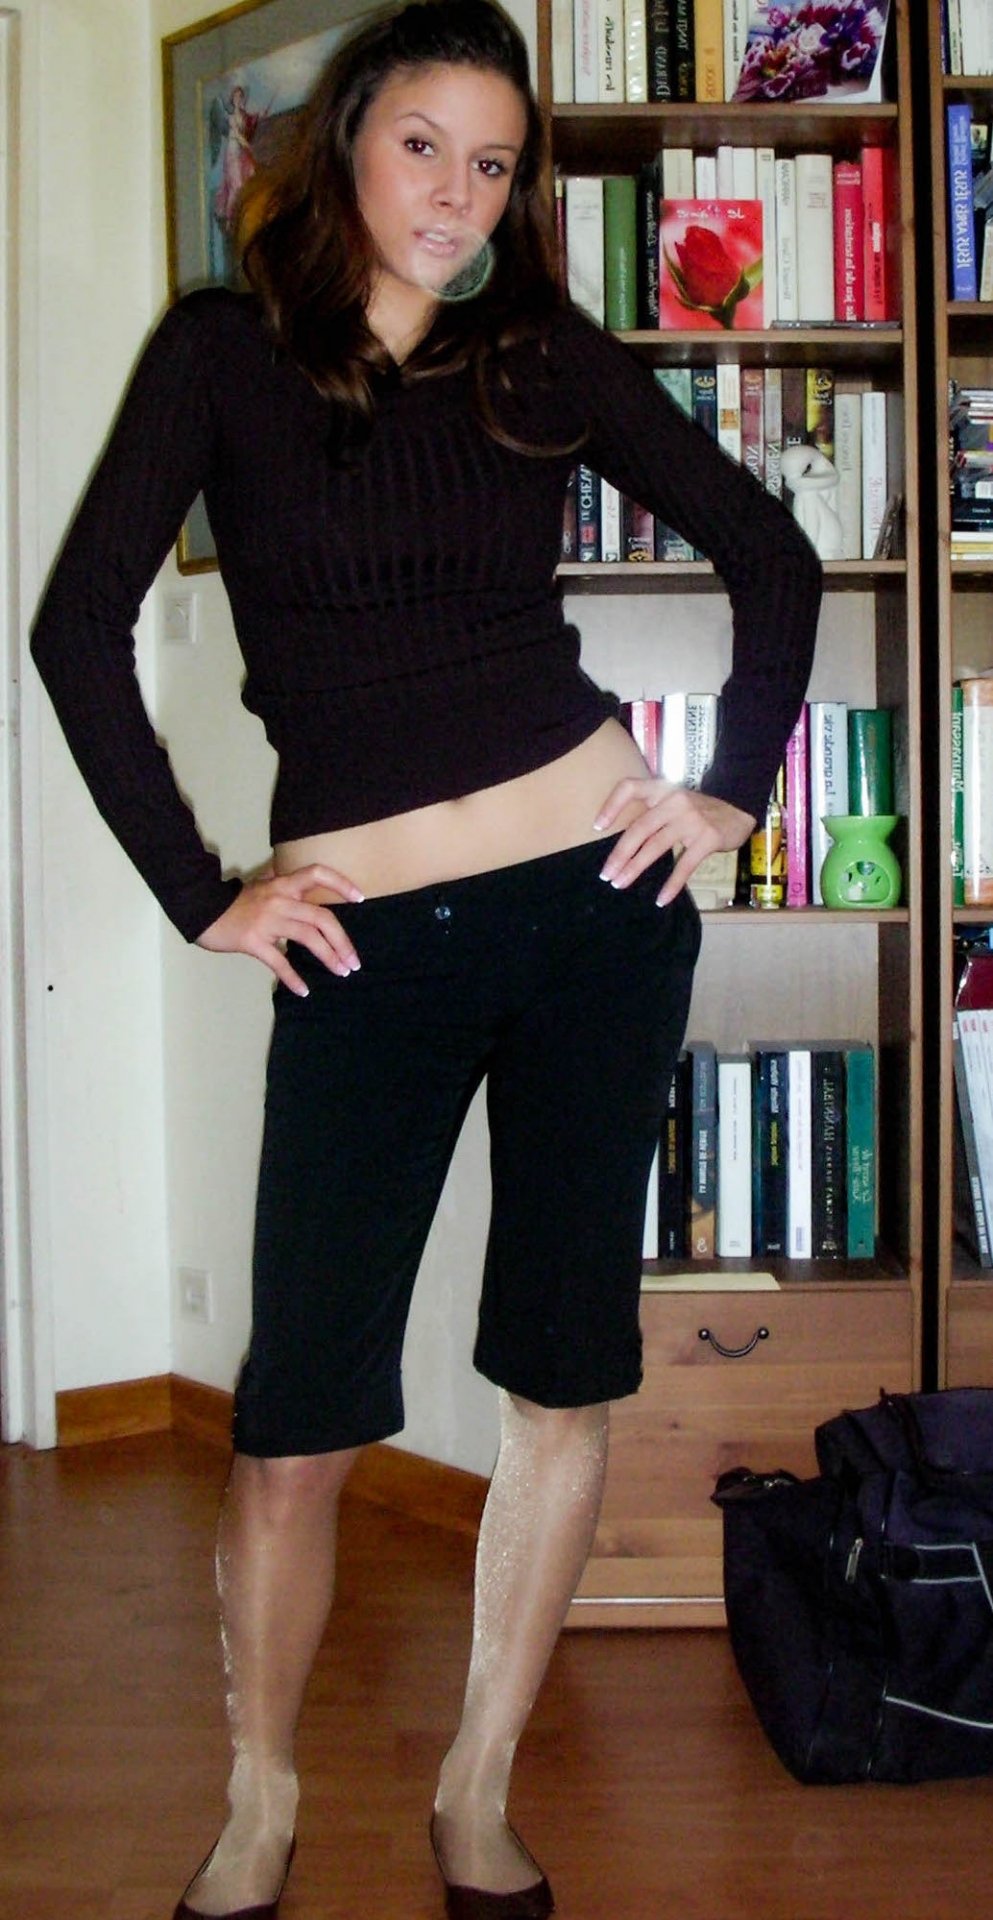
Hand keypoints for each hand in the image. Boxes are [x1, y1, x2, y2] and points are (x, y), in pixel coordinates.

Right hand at [196, 863, 365, 995]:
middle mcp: (279, 899)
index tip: (360, 898)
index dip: (341, 883)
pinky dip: (293, 978)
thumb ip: (281, 885)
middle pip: (322, 917)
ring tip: (342, 972)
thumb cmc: (232, 902)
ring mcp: (267, 921)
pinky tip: (304, 991)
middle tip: (354, 961)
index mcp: (282, 884)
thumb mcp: (260, 886)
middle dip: (343, 941)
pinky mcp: (253, 941)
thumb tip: (300, 887)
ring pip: (308, 938)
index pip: (317, 873)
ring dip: (329, 957)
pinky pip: (278, 962)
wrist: (200, 911)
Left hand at [594, 778, 755, 905]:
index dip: (611, 805)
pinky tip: (661, 899)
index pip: (629, 787)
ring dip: (635, 868)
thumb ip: (654, 811)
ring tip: (620, 884)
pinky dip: (671, 885)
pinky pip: (684, 865)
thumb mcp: (675, 801)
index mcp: (663, 789)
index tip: (597, 827)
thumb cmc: (700, 809)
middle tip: (606, 874)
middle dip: (620, 854)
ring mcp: (692, 819)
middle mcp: (674, 801)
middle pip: (639, 828)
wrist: (740, 809)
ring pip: (656, 847)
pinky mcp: (707, 838)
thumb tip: (625, 842)